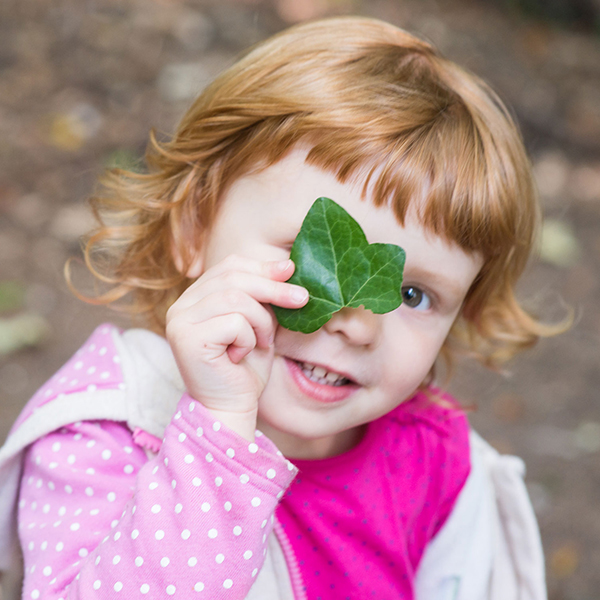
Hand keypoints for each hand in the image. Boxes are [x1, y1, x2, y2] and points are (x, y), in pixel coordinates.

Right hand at [165, 255, 307, 439]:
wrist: (231, 409)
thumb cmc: (246, 370)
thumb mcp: (260, 324)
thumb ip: (265, 296)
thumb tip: (287, 265)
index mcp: (195, 298)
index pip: (229, 266)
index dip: (262, 266)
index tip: (290, 271)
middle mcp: (181, 306)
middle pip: (232, 277)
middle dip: (273, 287)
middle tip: (302, 298)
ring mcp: (179, 321)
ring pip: (235, 298)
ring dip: (261, 320)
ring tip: (263, 342)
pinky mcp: (186, 338)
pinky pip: (233, 322)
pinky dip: (249, 338)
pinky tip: (240, 356)